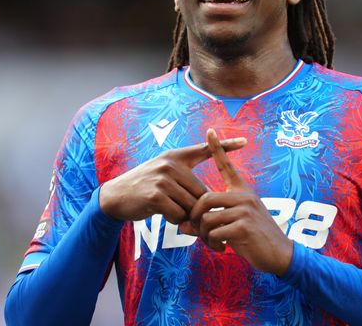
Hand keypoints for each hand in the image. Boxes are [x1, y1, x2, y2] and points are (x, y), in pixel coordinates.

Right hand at [99, 137, 246, 224]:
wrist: (116, 196)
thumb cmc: (145, 188)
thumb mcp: (164, 175)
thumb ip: (185, 180)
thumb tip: (209, 198)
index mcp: (176, 157)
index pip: (204, 149)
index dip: (225, 145)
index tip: (245, 140)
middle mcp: (170, 164)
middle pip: (201, 192)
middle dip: (198, 209)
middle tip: (188, 215)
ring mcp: (163, 179)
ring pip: (191, 206)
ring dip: (185, 216)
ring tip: (170, 211)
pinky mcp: (156, 195)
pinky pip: (178, 215)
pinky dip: (174, 220)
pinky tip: (162, 214)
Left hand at [189, 129, 293, 275]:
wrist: (279, 254)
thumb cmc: (255, 238)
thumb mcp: (233, 225)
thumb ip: (211, 221)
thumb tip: (184, 227)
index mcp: (242, 191)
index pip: (227, 165)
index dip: (217, 149)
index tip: (209, 131)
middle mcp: (244, 196)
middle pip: (204, 199)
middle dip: (194, 218)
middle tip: (196, 231)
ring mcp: (245, 210)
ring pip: (207, 218)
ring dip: (203, 235)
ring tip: (212, 242)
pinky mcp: (244, 227)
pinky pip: (215, 232)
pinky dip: (212, 243)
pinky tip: (221, 248)